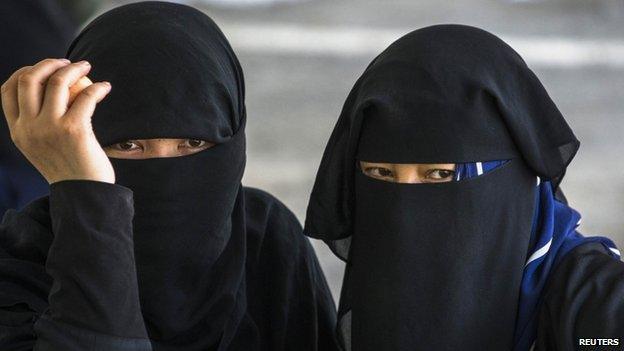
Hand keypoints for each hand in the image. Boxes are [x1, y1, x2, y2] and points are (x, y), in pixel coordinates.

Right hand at [1, 58, 114, 183]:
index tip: (44, 67)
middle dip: (48, 63)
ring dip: (74, 69)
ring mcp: (49, 128)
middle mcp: (29, 128)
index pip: (7, 90)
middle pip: (29, 79)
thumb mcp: (42, 147)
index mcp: (18, 131)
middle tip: (67, 62)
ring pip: (57, 82)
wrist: (85, 194)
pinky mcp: (74, 129)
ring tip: (87, 67)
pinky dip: (97, 87)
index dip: (24, 71)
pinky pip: (86, 96)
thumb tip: (49, 93)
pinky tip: (105, 87)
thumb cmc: (70, 169)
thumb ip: (38, 124)